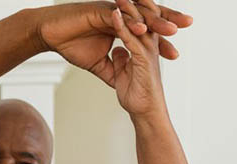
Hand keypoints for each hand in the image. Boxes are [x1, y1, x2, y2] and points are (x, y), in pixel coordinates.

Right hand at [38, 1, 191, 83]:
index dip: (160, 41)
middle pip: (147, 18)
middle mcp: (118, 16)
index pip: (145, 33)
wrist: (49, 34)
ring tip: (171, 28)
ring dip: (155, 21)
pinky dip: (131, 21)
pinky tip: (142, 28)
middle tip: (188, 24)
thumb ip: (111, 69)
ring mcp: (110, 10)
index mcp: (120, 26)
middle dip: (168, 21)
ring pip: (137, 14)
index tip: (174, 53)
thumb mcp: (96, 64)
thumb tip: (120, 81)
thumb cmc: (69, 44)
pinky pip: (119, 15)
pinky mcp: (99, 9)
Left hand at [106, 2, 168, 118]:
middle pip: (144, 17)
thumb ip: (121, 61)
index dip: (130, 9)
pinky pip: (132, 39)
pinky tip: (114, 16)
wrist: (146, 114)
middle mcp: (149, 46)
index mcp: (145, 48)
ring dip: (127, 9)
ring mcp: (148, 52)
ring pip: (139, 24)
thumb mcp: (124, 74)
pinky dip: (122, 27)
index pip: (139, 22)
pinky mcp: (143, 60)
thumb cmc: (138, 97)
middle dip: (133, 2)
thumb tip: (117, 51)